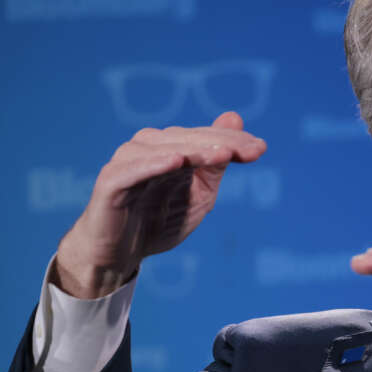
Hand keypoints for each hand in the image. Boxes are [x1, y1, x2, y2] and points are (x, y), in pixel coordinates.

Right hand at [53, 111, 266, 298]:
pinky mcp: (111, 181)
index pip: (205, 137)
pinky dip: (154, 163)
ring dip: (194, 150)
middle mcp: (148, 147)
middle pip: (187, 138)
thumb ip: (216, 163)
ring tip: (222, 155)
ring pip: (163, 148)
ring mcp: (127, 161)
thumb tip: (235, 117)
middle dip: (220, 144)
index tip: (261, 149)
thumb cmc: (160, 221)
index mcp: (171, 148)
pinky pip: (133, 169)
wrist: (120, 254)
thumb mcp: (199, 196)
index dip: (232, 140)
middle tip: (248, 151)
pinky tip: (177, 161)